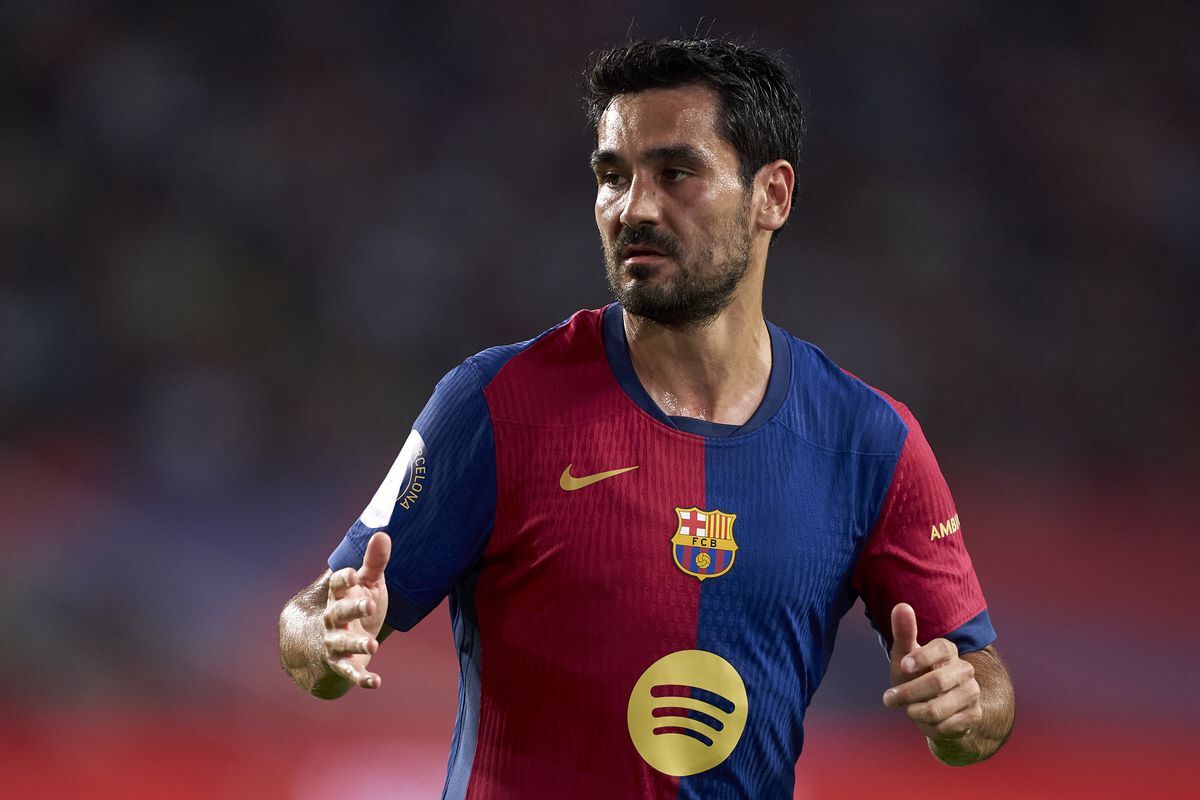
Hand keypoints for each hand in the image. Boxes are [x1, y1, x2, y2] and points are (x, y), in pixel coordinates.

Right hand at [322, 531, 390, 688]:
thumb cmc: (357, 603)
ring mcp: (335, 642)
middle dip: (353, 609)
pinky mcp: (342, 663)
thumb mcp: (368, 582)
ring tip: (373, 645)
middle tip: (369, 606)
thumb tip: (383, 533)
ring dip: (356, 644)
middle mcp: (333, 618)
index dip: (343, 579)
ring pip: (342, 643)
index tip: (352, 574)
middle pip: (339, 612)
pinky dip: (361, 678)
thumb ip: (375, 562)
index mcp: (339, 595)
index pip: (337, 585)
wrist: (336, 638)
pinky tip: (375, 682)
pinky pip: (350, 671)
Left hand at [882, 603, 981, 742]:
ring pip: (938, 708)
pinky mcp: (975, 715)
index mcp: (948, 650)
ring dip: (915, 712)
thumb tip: (901, 605)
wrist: (932, 710)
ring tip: (909, 709)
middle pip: (936, 682)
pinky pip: (946, 725)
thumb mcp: (904, 656)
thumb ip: (904, 632)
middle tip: (888, 698)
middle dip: (907, 693)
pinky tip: (928, 721)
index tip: (903, 666)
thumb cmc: (915, 676)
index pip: (941, 647)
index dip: (921, 657)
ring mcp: (973, 692)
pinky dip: (929, 726)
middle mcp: (965, 669)